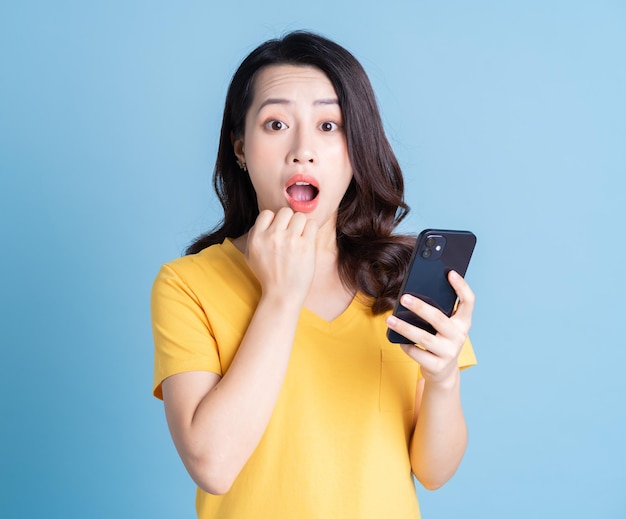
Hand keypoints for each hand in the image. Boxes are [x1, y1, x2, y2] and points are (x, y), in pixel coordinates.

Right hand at [245, 208, 318, 303]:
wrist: (282, 295)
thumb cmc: (267, 276)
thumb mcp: (250, 256)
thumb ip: (253, 235)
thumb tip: (264, 219)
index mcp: (257, 237)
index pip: (267, 213)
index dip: (274, 221)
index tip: (278, 232)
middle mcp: (272, 236)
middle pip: (285, 212)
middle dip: (289, 221)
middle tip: (291, 234)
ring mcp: (290, 240)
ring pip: (300, 216)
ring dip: (301, 225)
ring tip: (300, 238)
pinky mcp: (306, 246)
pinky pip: (311, 224)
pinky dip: (311, 230)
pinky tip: (307, 241)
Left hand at [386, 270, 474, 386]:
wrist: (443, 372)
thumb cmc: (440, 341)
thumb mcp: (444, 327)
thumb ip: (437, 312)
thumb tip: (413, 295)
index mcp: (463, 323)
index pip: (469, 302)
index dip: (462, 287)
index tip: (449, 273)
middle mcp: (459, 337)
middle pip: (439, 319)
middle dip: (420, 307)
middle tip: (403, 298)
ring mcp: (449, 352)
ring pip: (424, 338)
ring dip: (405, 327)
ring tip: (390, 319)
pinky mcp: (437, 366)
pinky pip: (417, 353)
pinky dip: (405, 345)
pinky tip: (397, 339)